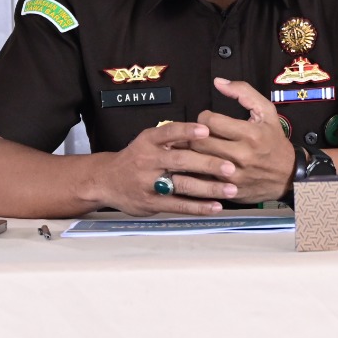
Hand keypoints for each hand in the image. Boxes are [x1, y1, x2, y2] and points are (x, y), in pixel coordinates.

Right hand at [104, 121, 236, 215]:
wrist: (105, 181)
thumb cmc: (136, 158)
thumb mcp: (148, 142)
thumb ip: (173, 139)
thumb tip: (209, 131)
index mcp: (148, 141)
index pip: (168, 132)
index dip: (186, 131)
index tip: (207, 131)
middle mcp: (148, 160)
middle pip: (181, 161)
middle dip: (207, 164)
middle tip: (231, 167)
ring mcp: (148, 183)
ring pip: (182, 185)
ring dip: (209, 188)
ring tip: (231, 189)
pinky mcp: (151, 203)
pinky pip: (178, 205)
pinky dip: (198, 207)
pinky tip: (216, 206)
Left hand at [188, 77, 297, 204]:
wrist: (288, 176)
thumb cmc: (274, 141)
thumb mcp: (267, 112)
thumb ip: (244, 93)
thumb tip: (218, 82)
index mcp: (250, 134)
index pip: (209, 121)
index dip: (204, 117)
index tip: (209, 120)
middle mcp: (242, 155)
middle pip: (199, 142)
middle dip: (194, 135)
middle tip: (198, 134)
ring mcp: (234, 175)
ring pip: (197, 161)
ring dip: (192, 153)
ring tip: (195, 148)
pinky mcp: (228, 190)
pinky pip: (201, 179)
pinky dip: (196, 171)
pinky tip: (198, 165)